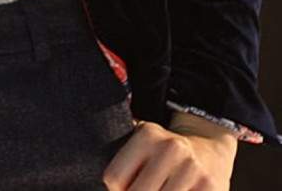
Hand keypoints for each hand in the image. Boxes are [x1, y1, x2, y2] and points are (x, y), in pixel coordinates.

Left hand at [102, 117, 236, 189]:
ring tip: (160, 189)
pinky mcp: (211, 188)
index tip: (124, 188)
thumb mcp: (142, 143)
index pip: (114, 178)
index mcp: (148, 135)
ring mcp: (193, 170)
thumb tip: (110, 187)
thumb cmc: (166, 153)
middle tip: (144, 189)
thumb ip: (123, 161)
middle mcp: (171, 149)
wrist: (210, 150)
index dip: (116, 189)